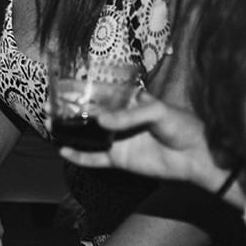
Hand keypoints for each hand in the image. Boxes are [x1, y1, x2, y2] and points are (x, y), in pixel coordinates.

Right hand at [58, 93, 221, 189]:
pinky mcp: (120, 159)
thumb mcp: (157, 112)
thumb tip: (101, 121)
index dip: (80, 89)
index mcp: (129, 102)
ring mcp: (118, 140)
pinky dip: (79, 156)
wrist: (197, 156)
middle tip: (48, 106)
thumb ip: (128, 116)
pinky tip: (64, 151)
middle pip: (88, 113)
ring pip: (87, 135)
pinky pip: (94, 158)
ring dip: (69, 131)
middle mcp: (120, 120)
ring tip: (50, 126)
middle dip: (67, 109)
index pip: (100, 93)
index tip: (60, 85)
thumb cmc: (182, 125)